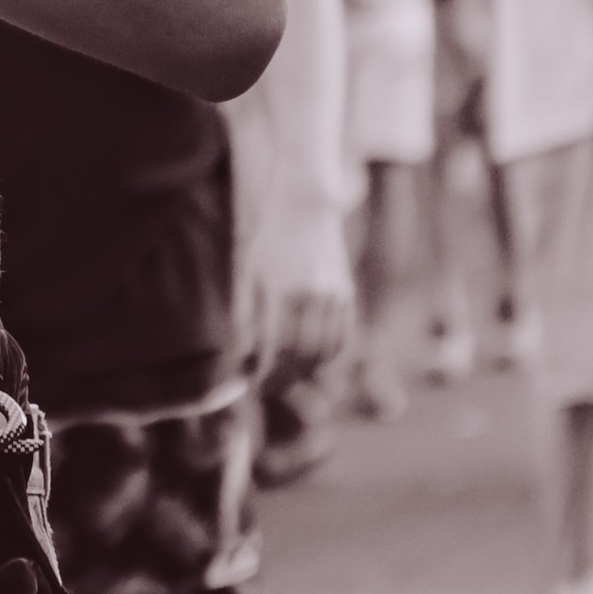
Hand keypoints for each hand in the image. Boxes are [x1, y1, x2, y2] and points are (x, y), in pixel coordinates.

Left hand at [238, 207, 355, 378]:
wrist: (305, 206)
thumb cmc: (269, 240)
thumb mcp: (247, 273)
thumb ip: (244, 317)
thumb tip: (244, 358)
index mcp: (283, 290)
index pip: (277, 348)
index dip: (267, 374)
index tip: (256, 385)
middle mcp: (314, 295)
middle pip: (302, 357)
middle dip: (285, 379)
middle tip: (269, 387)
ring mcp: (335, 295)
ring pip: (325, 352)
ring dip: (306, 371)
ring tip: (286, 374)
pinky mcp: (348, 294)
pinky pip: (342, 338)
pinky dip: (327, 356)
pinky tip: (309, 357)